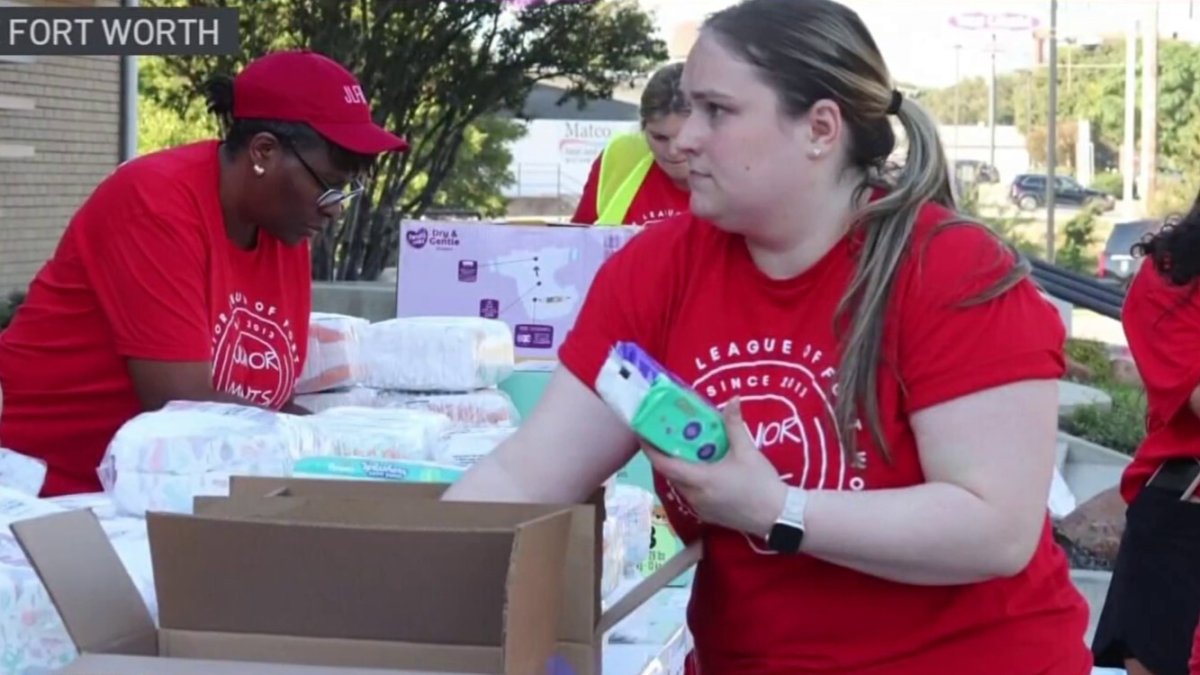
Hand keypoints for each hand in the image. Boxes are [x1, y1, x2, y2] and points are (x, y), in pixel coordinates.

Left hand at [642, 397, 786, 536]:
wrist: (779, 516)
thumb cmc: (761, 483)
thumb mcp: (748, 451)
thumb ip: (735, 425)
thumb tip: (734, 399)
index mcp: (700, 479)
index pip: (664, 464)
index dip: (650, 449)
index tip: (642, 433)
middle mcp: (694, 496)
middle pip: (670, 473)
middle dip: (664, 455)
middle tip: (665, 435)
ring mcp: (700, 508)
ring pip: (680, 485)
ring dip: (678, 468)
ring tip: (683, 449)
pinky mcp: (708, 515)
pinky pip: (690, 495)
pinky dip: (690, 480)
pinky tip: (700, 468)